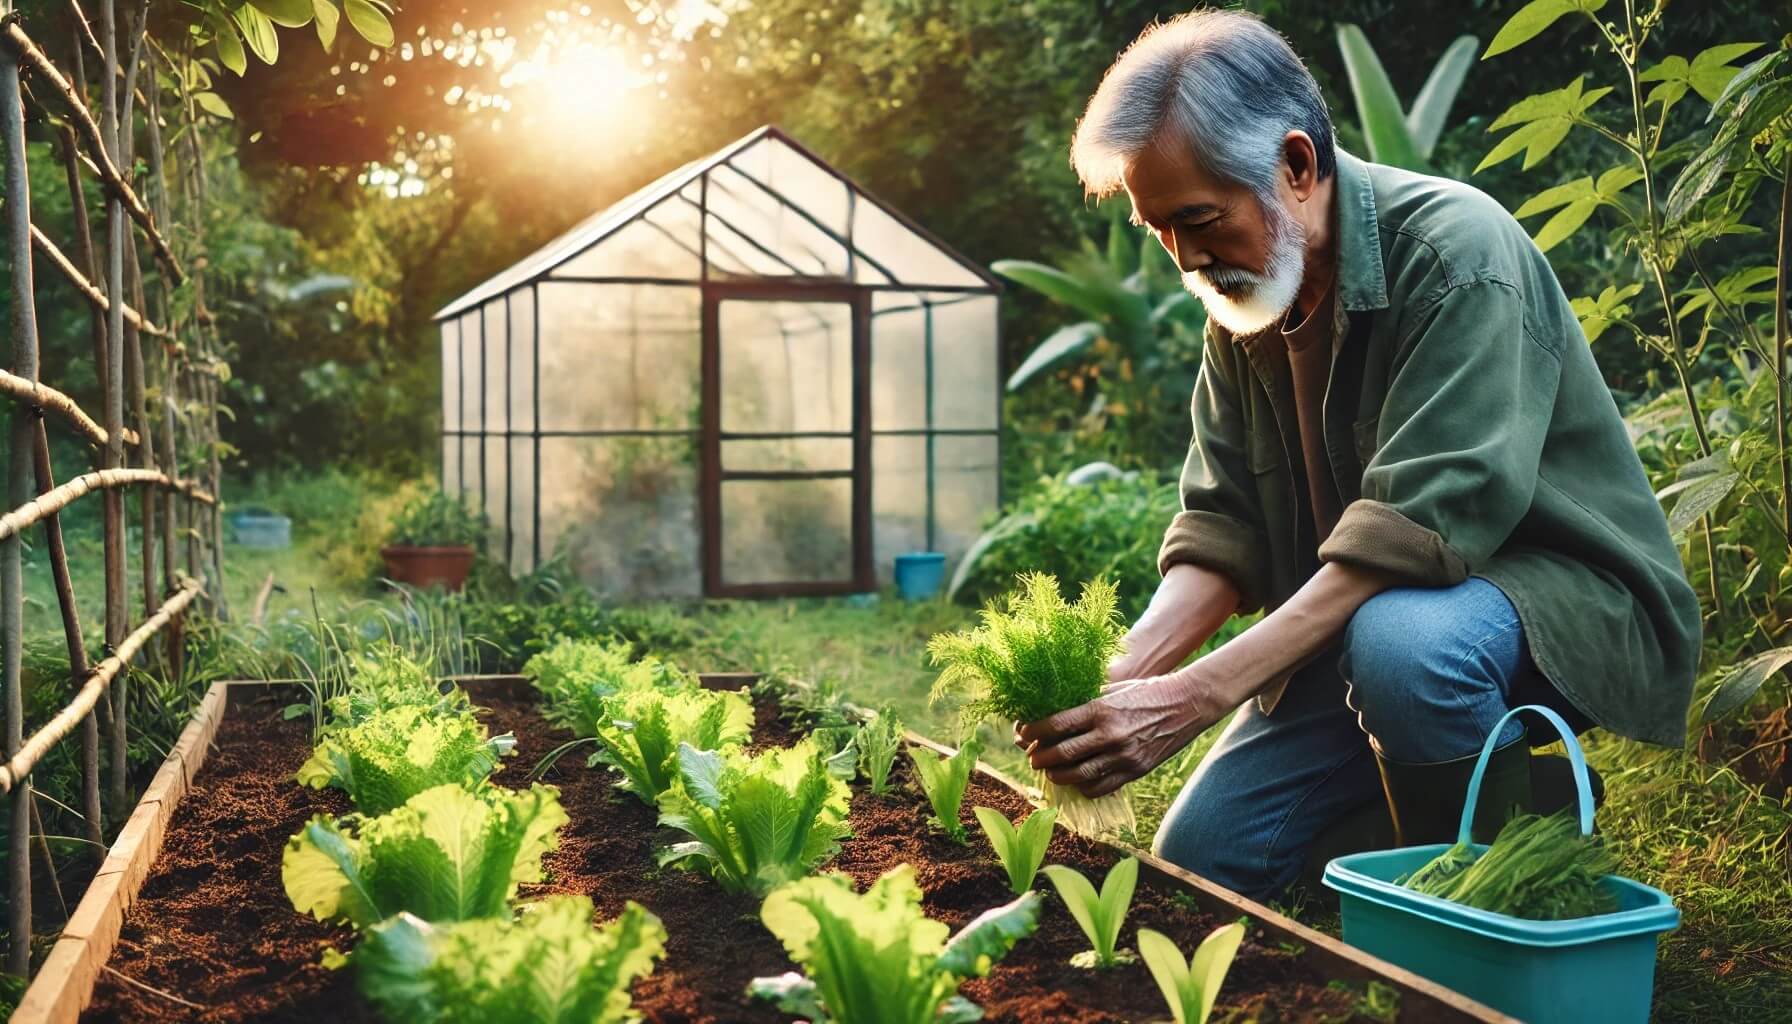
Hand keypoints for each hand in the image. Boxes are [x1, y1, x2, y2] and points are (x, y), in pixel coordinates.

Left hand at [1013, 669, 1227, 798]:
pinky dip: (1083, 787)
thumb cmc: (1147, 690)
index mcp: (1100, 708)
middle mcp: (1110, 734)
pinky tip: (1077, 780)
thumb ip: (1086, 700)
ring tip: (1050, 771)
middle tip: (1031, 757)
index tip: (1023, 733)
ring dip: (1057, 776)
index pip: (1055, 725)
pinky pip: (1101, 787)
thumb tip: (1053, 711)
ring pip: (1078, 776)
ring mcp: (1123, 756)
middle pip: (1061, 754)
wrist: (1187, 703)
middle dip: (1039, 758)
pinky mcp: (1135, 771)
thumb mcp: (1114, 688)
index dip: (1033, 732)